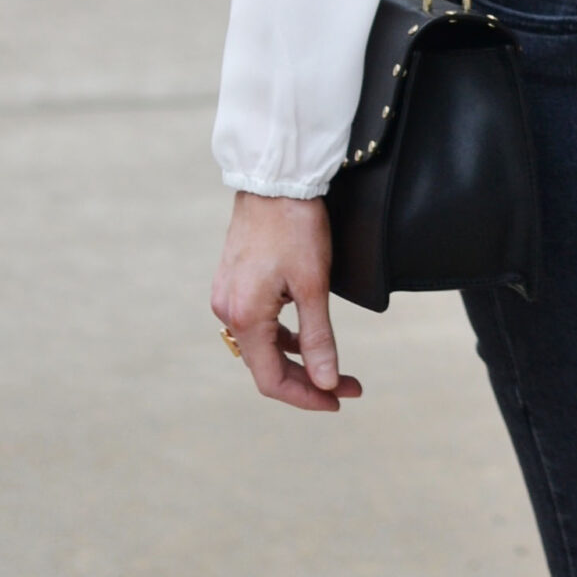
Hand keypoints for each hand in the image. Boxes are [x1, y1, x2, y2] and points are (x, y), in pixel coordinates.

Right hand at [211, 193, 361, 410]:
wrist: (275, 177)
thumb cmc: (295, 226)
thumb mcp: (313, 285)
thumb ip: (318, 339)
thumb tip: (326, 382)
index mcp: (244, 317)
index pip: (272, 380)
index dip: (307, 396)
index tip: (340, 399)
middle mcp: (228, 310)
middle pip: (266, 365)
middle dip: (309, 379)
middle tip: (348, 385)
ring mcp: (228, 295)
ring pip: (262, 345)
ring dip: (296, 359)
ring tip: (333, 366)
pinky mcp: (234, 280)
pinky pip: (257, 322)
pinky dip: (283, 335)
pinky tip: (306, 334)